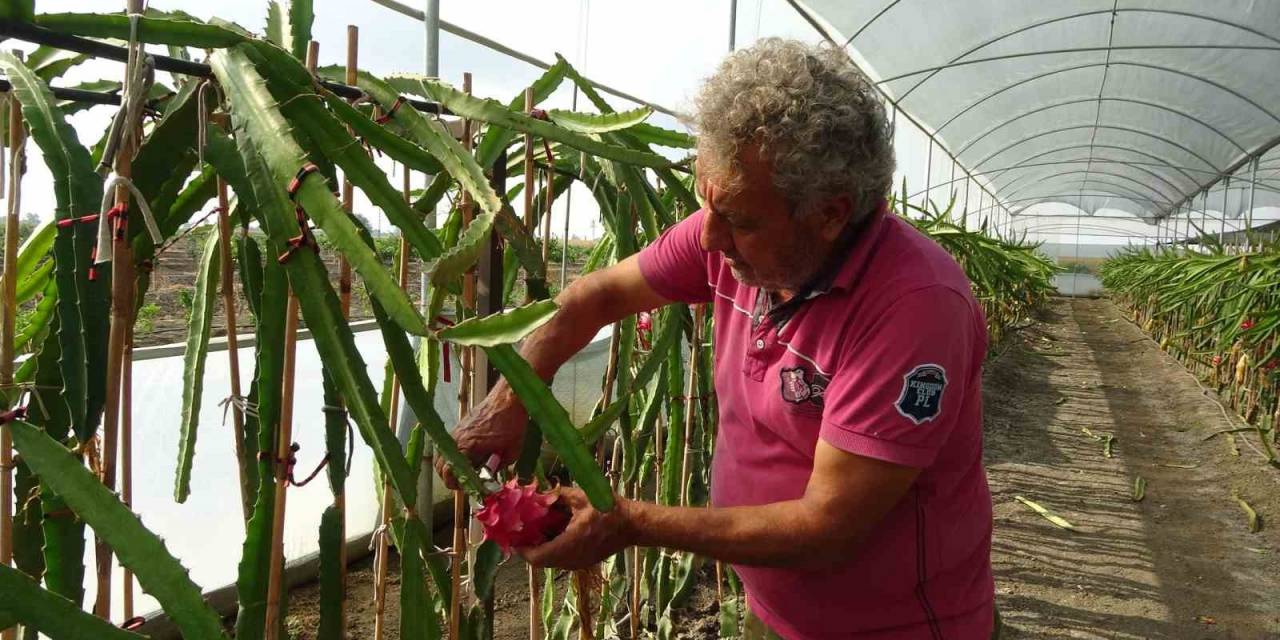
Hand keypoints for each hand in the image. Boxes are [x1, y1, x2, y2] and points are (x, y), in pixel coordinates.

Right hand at [434, 385, 527, 488]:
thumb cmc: (513, 424)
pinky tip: (466, 458)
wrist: (509, 397)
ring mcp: (455, 431)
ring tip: (465, 473)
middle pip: (440, 466)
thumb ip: (496, 469)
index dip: (458, 485)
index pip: (449, 473)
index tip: (470, 489)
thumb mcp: (511, 453)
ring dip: (449, 467)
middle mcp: (455, 439)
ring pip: (441, 455)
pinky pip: (447, 445)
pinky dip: (451, 455)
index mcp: (467, 447)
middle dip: (450, 478)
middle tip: (466, 483)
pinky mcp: (459, 426)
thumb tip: (488, 480)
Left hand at [519, 488, 634, 569]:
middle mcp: (572, 558)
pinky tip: (554, 531)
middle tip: (523, 531)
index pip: (537, 557)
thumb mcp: (582, 496)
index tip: (513, 537)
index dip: (522, 549)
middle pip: (542, 561)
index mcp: (570, 543)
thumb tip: (539, 493)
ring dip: (542, 548)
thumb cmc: (608, 508)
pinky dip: (553, 548)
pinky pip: (561, 559)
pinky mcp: (584, 561)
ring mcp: (578, 563)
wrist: (633, 525)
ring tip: (537, 529)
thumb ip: (558, 495)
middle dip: (530, 547)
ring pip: (551, 561)